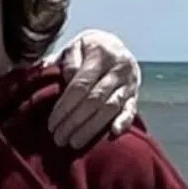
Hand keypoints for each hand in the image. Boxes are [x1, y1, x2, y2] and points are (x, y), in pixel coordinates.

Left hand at [50, 30, 141, 149]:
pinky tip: (113, 133)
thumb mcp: (74, 47)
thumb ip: (66, 61)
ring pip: (110, 108)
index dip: (65, 107)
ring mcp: (129, 81)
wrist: (111, 45)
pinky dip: (124, 122)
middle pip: (94, 100)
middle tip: (59, 139)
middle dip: (75, 122)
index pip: (81, 85)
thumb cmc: (85, 51)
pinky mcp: (135, 94)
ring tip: (75, 143)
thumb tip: (62, 79)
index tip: (52, 124)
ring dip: (92, 129)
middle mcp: (118, 66)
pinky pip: (131, 110)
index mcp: (100, 52)